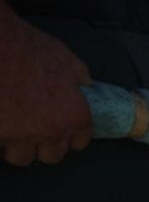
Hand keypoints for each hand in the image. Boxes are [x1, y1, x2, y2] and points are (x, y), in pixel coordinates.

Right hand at [0, 9, 91, 165]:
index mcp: (73, 115)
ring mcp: (20, 136)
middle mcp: (50, 130)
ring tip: (11, 126)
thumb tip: (84, 84)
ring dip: (18, 145)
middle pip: (52, 155)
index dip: (69, 134)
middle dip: (44, 143)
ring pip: (22, 156)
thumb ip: (77, 75)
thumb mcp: (62, 55)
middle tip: (34, 126)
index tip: (62, 128)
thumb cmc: (22, 45)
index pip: (79, 141)